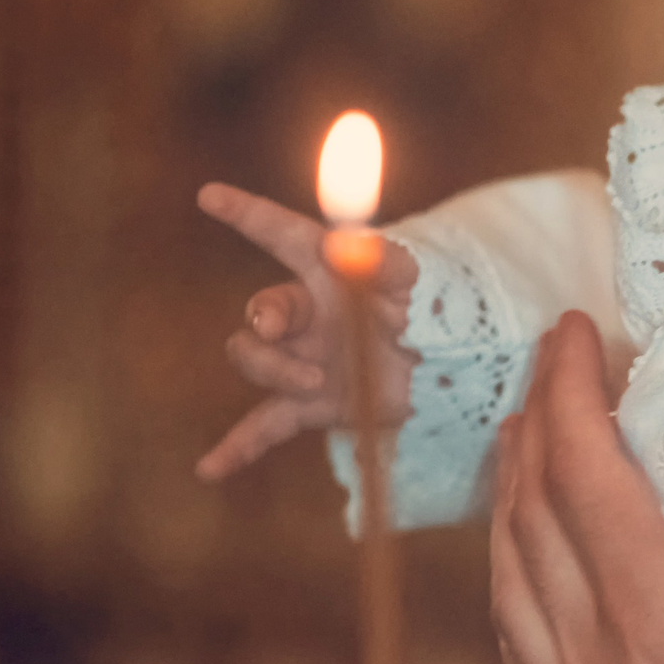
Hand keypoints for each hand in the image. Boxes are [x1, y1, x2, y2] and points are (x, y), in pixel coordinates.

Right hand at [195, 183, 420, 481]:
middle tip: (283, 330)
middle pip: (260, 311)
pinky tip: (209, 469)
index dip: (247, 213)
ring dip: (276, 372)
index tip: (210, 195)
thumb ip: (384, 261)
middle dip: (265, 320)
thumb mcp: (416, 281)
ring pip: (255, 361)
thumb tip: (344, 242)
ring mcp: (304, 359)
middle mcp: (308, 314)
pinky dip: (238, 446)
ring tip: (317, 384)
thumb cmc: (435, 310)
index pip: (281, 233)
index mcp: (329, 272)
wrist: (454, 369)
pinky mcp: (312, 404)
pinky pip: (264, 426)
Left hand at [489, 313, 663, 663]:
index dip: (572, 392)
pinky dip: (507, 571)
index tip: (576, 331)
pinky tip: (525, 566)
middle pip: (530, 515)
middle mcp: (597, 658)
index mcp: (659, 621)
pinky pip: (513, 638)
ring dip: (511, 489)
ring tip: (532, 438)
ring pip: (507, 573)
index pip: (586, 477)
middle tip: (557, 364)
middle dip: (536, 423)